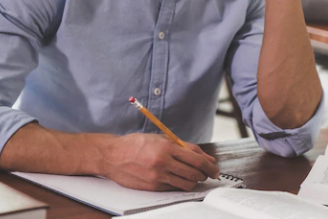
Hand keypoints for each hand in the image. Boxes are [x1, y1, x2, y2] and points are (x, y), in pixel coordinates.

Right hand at [102, 133, 219, 190]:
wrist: (112, 155)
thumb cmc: (136, 144)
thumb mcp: (161, 138)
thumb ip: (183, 146)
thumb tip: (205, 157)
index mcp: (166, 147)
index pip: (196, 159)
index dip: (209, 165)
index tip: (215, 168)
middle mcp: (163, 162)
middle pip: (194, 173)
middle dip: (205, 174)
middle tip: (208, 174)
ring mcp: (157, 177)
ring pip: (186, 184)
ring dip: (194, 181)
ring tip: (193, 176)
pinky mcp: (152, 187)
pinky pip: (174, 189)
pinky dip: (180, 184)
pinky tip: (178, 179)